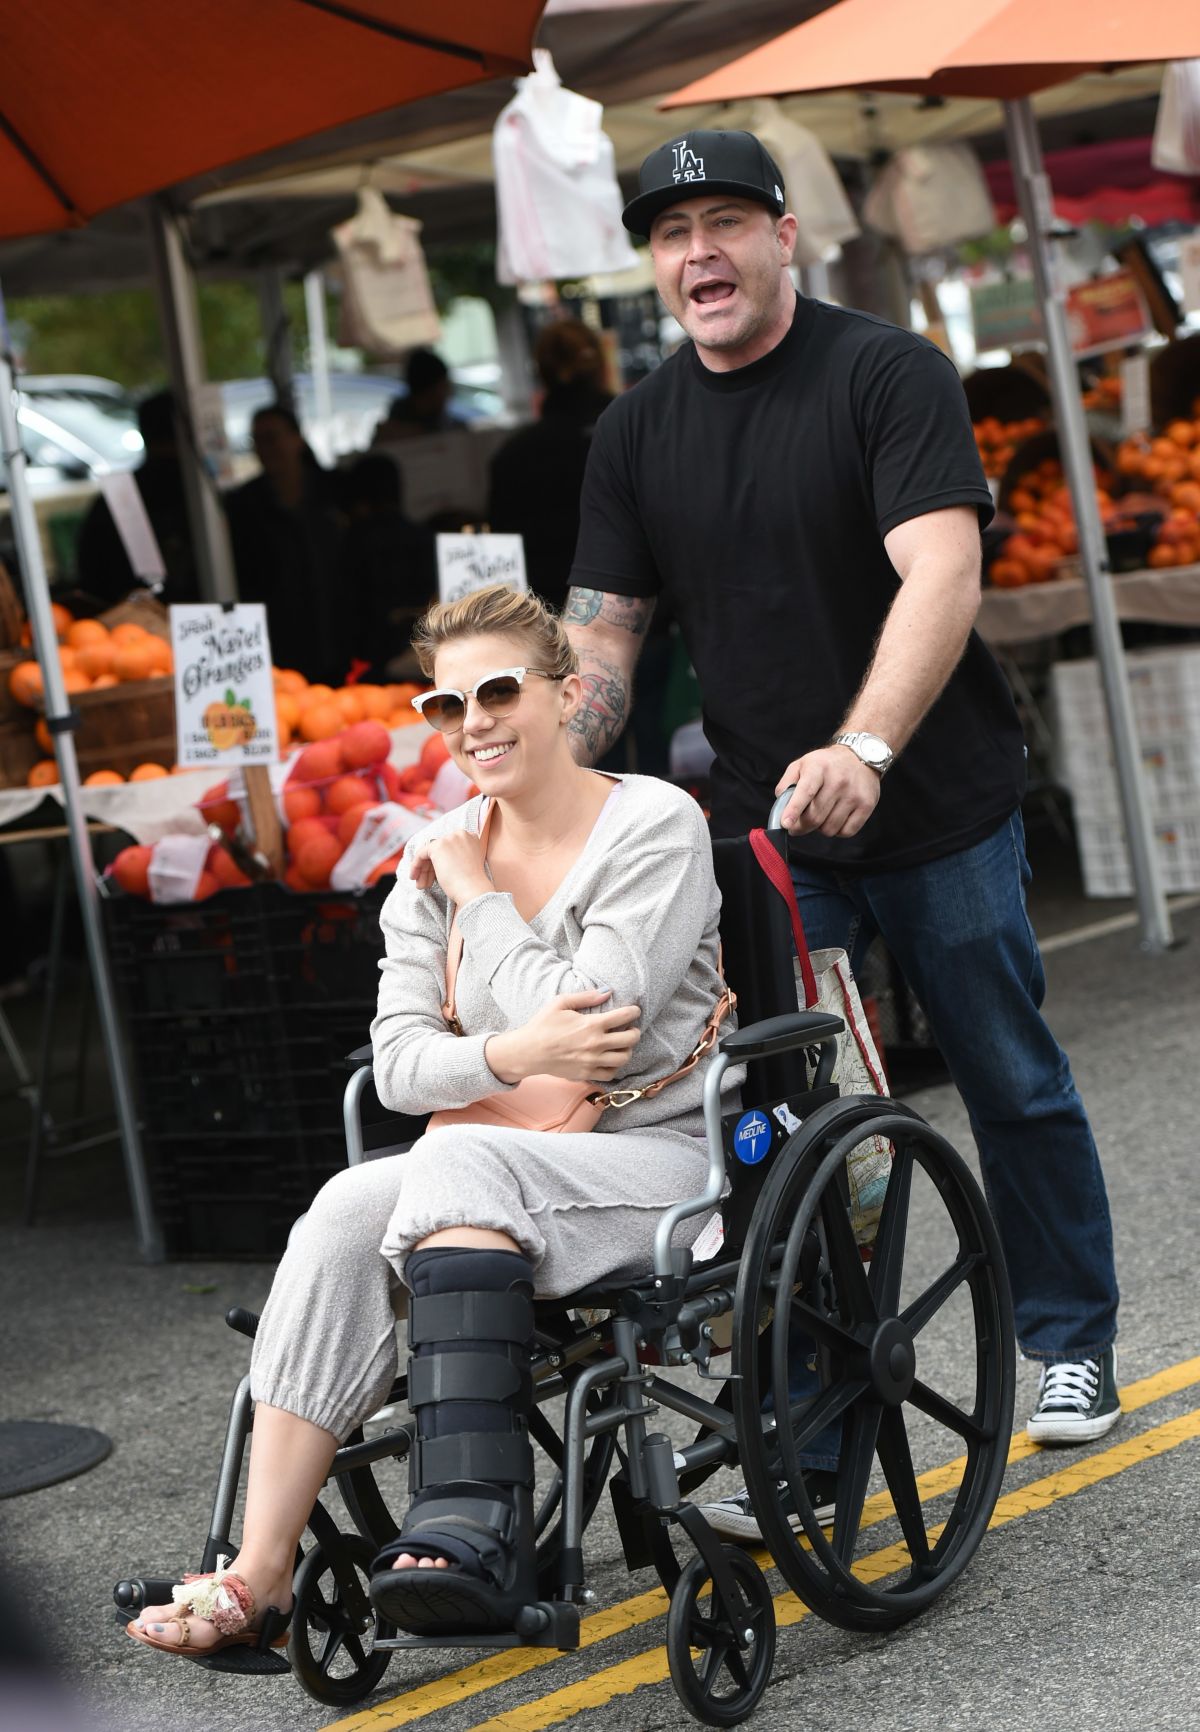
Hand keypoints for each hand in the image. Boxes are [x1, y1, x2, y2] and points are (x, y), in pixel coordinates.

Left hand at [408, 830, 491, 906]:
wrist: (472, 889)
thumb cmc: (471, 883)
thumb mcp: (466, 863)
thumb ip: (456, 856)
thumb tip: (438, 860)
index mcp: (470, 837)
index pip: (449, 848)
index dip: (441, 862)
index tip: (436, 877)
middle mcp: (460, 834)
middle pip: (439, 851)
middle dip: (431, 868)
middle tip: (426, 883)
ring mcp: (448, 839)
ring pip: (429, 853)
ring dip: (424, 870)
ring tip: (421, 885)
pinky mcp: (437, 846)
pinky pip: (421, 854)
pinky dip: (416, 865)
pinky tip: (415, 877)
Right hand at [491, 990, 640, 1083]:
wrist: (528, 1052)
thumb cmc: (542, 1025)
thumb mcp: (560, 1002)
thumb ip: (586, 997)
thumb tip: (607, 992)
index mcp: (591, 1024)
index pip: (624, 1017)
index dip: (634, 1012)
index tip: (635, 1011)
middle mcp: (595, 1044)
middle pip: (630, 1039)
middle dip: (635, 1031)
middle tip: (631, 1028)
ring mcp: (592, 1061)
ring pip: (624, 1058)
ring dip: (627, 1050)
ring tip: (622, 1045)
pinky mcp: (586, 1074)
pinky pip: (611, 1073)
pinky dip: (615, 1066)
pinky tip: (610, 1058)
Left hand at [775, 747, 880, 838]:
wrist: (859, 756)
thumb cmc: (826, 764)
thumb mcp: (802, 765)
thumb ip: (787, 784)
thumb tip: (781, 808)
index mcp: (818, 768)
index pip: (805, 792)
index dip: (793, 810)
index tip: (786, 824)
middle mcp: (838, 781)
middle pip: (815, 817)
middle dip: (801, 826)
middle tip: (796, 825)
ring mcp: (854, 794)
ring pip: (829, 828)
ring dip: (820, 828)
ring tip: (822, 813)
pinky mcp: (866, 805)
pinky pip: (846, 832)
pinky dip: (837, 830)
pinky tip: (836, 817)